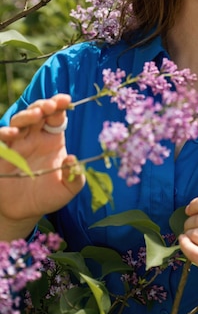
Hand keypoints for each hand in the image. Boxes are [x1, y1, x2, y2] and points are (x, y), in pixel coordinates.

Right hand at [0, 94, 84, 239]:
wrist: (23, 212)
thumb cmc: (47, 196)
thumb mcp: (67, 189)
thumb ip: (75, 177)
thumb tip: (73, 160)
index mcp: (52, 139)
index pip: (57, 116)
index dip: (60, 106)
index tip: (66, 100)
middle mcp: (34, 137)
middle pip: (38, 112)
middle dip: (44, 105)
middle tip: (51, 106)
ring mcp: (17, 144)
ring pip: (19, 121)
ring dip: (27, 115)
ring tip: (37, 115)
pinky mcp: (2, 154)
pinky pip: (1, 139)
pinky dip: (5, 132)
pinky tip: (14, 133)